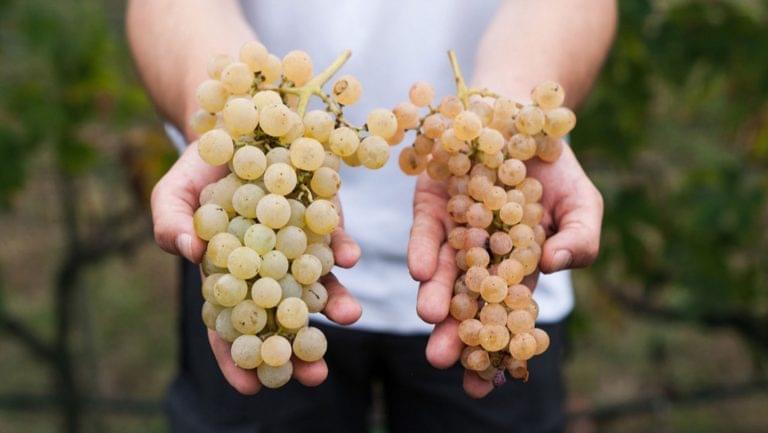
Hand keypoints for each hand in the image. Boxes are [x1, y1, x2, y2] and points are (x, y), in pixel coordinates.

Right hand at [151, 143, 362, 393]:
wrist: (236, 126)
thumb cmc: (196, 169)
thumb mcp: (171, 194)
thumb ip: (170, 224)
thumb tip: (189, 252)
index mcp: (229, 275)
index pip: (232, 326)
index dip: (238, 358)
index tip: (251, 388)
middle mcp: (270, 266)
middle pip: (284, 315)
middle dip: (299, 347)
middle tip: (314, 375)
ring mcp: (299, 244)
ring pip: (318, 284)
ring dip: (334, 303)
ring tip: (349, 318)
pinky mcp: (323, 215)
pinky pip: (333, 238)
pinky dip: (341, 249)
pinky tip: (348, 259)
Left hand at [407, 143, 602, 397]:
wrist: (523, 117)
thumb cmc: (558, 170)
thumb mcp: (583, 205)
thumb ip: (581, 238)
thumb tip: (557, 266)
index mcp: (516, 270)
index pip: (504, 317)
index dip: (497, 349)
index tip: (488, 382)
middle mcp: (480, 257)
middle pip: (466, 302)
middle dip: (454, 333)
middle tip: (442, 359)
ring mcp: (453, 232)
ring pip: (440, 272)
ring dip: (435, 296)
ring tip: (431, 318)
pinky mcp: (431, 204)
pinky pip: (425, 231)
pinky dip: (423, 250)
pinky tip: (422, 271)